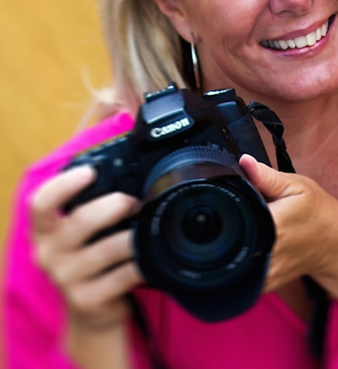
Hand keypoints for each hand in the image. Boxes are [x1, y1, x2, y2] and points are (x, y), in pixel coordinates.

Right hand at [30, 166, 143, 332]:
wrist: (92, 312)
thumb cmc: (91, 257)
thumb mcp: (82, 233)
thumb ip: (92, 207)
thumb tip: (132, 175)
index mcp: (45, 231)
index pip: (41, 203)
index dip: (64, 185)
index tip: (89, 172)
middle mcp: (49, 254)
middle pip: (82, 220)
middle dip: (117, 204)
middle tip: (135, 203)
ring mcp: (66, 279)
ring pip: (109, 248)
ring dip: (134, 235)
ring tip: (147, 229)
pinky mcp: (87, 299)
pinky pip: (124, 274)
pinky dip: (142, 262)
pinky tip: (150, 257)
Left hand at [240, 155, 337, 309]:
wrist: (334, 240)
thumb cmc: (316, 210)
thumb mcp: (295, 186)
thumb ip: (266, 176)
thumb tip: (244, 162)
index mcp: (273, 224)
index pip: (234, 215)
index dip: (226, 205)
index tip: (231, 196)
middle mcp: (268, 252)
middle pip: (227, 240)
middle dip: (226, 225)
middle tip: (242, 212)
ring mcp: (266, 272)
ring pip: (231, 263)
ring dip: (230, 246)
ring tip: (244, 229)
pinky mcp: (265, 283)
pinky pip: (239, 277)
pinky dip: (237, 262)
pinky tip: (246, 246)